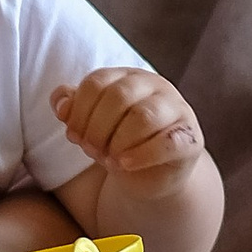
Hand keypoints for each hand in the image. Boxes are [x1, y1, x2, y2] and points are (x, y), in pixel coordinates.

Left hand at [52, 67, 206, 191]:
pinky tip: (126, 165)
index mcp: (128, 76)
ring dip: (118, 142)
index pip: (97, 82)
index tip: (73, 135)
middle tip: (90, 150)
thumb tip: (61, 104)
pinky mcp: (190, 138)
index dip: (78, 111)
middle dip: (96, 128)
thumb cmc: (118, 142)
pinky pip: (167, 142)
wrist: (151, 175)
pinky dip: (141, 155)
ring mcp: (177, 110)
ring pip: (143, 117)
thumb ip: (74, 109)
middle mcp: (155, 86)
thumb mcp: (91, 125)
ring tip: (109, 160)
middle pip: (118, 96)